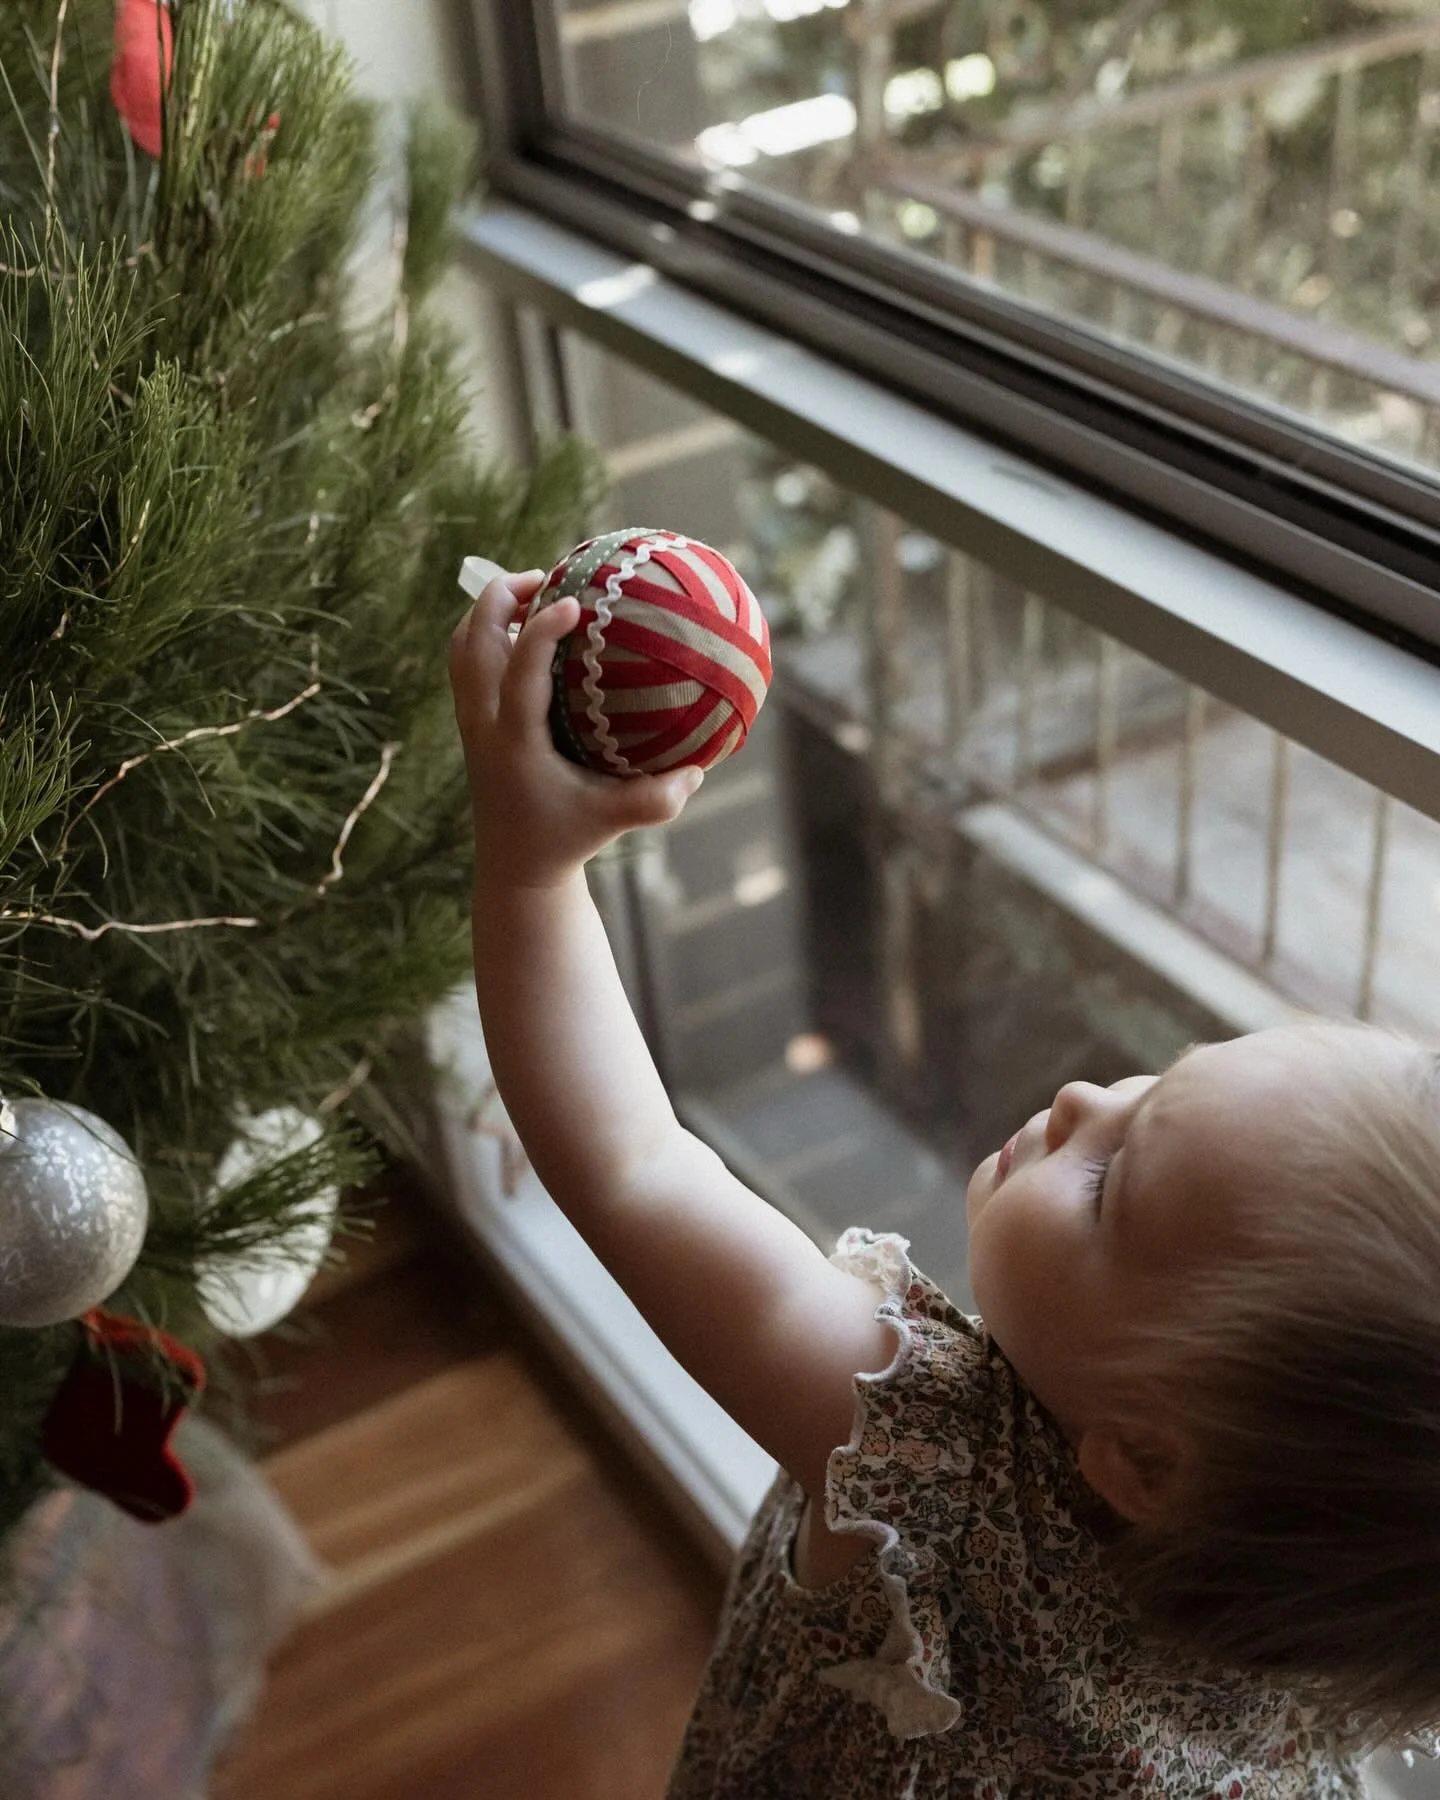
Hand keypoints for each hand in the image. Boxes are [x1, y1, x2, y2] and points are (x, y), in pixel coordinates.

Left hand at [449, 570, 704, 891]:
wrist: (514, 867)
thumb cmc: (568, 839)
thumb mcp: (617, 821)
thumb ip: (660, 799)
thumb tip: (703, 766)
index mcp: (514, 742)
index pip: (518, 671)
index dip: (541, 629)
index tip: (573, 602)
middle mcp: (483, 725)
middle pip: (472, 640)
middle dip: (502, 597)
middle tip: (550, 577)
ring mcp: (471, 722)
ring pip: (462, 646)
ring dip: (491, 611)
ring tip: (537, 593)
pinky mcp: (472, 723)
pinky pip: (469, 662)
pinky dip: (491, 632)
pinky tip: (534, 630)